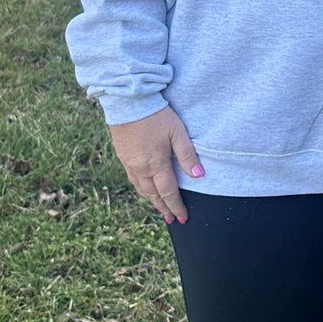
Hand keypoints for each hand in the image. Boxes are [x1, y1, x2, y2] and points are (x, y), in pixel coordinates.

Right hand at [110, 106, 202, 224]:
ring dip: (152, 201)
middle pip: (154, 195)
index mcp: (156, 164)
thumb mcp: (177, 132)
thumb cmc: (156, 115)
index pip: (169, 192)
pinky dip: (141, 189)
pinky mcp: (123, 156)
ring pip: (142, 189)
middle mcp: (141, 168)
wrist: (128, 102)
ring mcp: (129, 163)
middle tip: (172, 220)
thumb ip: (188, 155)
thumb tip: (199, 175)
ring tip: (160, 208)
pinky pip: (133, 180)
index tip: (182, 218)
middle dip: (164, 208)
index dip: (176, 206)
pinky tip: (145, 189)